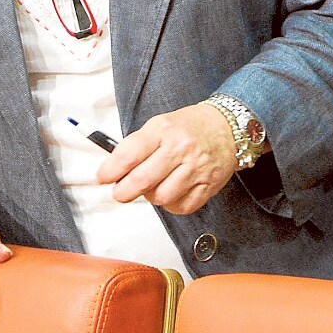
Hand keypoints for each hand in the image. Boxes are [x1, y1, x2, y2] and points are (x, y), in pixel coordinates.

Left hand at [96, 103, 238, 213]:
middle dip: (123, 191)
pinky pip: (182, 207)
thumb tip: (112, 172)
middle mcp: (180, 148)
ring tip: (153, 187)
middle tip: (121, 192)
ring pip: (161, 197)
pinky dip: (172, 204)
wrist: (229, 126)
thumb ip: (136, 147)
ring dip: (151, 197)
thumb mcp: (160, 125)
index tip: (104, 177)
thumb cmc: (190, 126)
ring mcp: (196, 168)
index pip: (128, 155)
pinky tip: (172, 192)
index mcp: (163, 130)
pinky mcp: (208, 185)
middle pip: (142, 181)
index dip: (110, 171)